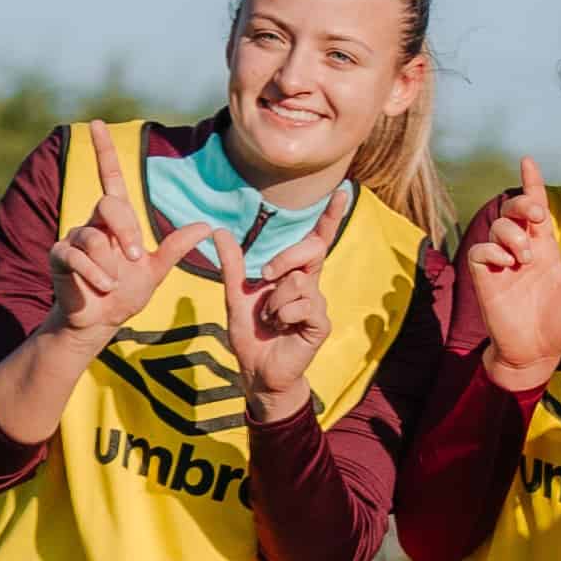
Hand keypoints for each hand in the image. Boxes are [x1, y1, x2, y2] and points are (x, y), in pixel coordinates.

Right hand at [43, 123, 216, 350]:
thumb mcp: (156, 270)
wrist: (100, 320)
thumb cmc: (125, 292)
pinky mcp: (59, 256)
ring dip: (110, 263)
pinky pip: (77, 256)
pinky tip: (102, 287)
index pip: (110, 178)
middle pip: (109, 205)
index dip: (103, 151)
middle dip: (126, 231)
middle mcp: (93, 223)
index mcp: (115, 221)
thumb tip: (206, 225)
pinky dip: (94, 274)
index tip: (97, 124)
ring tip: (114, 282)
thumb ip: (176, 247)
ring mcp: (73, 238)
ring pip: (94, 237)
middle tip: (135, 257)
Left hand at [217, 225, 338, 414]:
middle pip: (311, 251)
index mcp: (295, 275)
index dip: (330, 216)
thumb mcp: (235, 294)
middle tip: (263, 277)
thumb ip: (231, 264)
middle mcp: (311, 286)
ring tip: (270, 319)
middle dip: (284, 259)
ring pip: (299, 282)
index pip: (317, 240)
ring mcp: (318, 305)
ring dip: (275, 300)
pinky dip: (283, 315)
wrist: (256, 370)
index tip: (342, 190)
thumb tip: (218, 230)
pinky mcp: (320, 325)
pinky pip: (303, 306)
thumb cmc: (251, 334)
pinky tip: (280, 328)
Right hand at [461, 154, 560, 391]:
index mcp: (546, 249)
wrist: (536, 354)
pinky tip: (507, 264)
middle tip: (535, 216)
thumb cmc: (560, 325)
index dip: (532, 185)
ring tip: (525, 256)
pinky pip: (481, 252)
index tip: (528, 161)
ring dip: (511, 234)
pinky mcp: (486, 279)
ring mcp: (503, 264)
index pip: (537, 209)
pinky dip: (493, 252)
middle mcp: (523, 251)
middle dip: (521, 203)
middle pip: (514, 210)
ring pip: (497, 227)